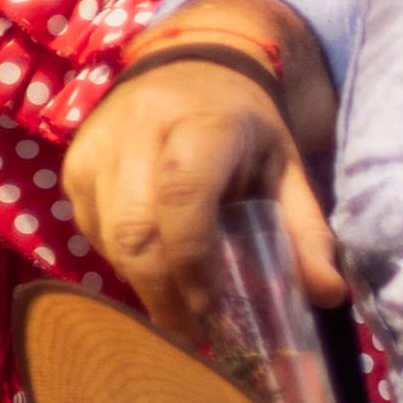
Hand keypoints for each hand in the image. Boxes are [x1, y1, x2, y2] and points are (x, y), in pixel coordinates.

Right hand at [64, 42, 341, 348]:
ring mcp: (97, 147)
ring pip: (108, 237)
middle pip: (136, 229)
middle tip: (197, 334)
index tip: (213, 310)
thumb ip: (307, 233)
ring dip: (143, 284)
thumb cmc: (245, 129)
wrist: (189, 68)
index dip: (193, 261)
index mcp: (202, 124)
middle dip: (164, 293)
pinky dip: (123, 262)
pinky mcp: (73, 166)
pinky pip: (91, 230)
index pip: (183, 197)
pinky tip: (155, 270)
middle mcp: (139, 130)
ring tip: (181, 309)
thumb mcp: (288, 170)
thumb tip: (328, 297)